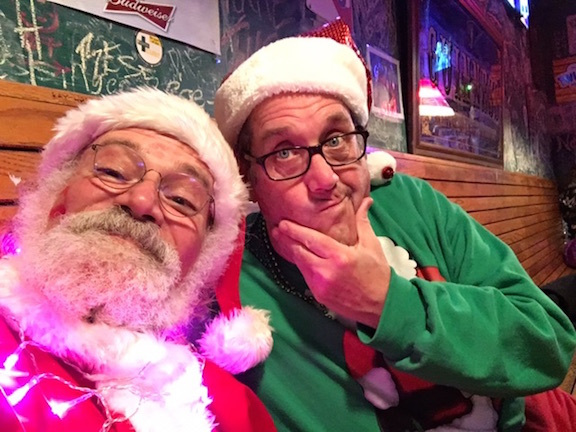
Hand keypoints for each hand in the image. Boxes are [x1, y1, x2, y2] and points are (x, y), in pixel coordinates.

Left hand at [270, 197, 390, 327]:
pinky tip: (297, 255)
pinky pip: (305, 275)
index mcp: (340, 256)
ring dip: (291, 251)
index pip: (311, 239)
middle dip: (286, 239)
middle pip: (299, 252)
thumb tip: (365, 200)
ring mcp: (321, 285)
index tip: (283, 223)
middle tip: (276, 229)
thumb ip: (362, 222)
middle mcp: (327, 271)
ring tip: (282, 239)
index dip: (295, 230)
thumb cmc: (377, 273)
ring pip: (300, 264)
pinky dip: (301, 264)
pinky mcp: (318, 295)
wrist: (381, 305)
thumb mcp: (371, 245)